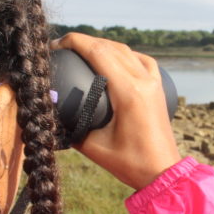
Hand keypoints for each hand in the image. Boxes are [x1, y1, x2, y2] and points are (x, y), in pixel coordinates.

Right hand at [51, 33, 180, 189]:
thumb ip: (70, 128)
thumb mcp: (92, 146)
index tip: (57, 43)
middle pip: (112, 47)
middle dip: (86, 41)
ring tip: (84, 49)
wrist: (163, 172)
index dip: (76, 42)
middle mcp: (144, 81)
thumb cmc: (130, 163)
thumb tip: (50, 112)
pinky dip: (125, 54)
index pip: (99, 53)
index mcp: (128, 92)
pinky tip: (114, 58)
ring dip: (104, 44)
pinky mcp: (159, 88)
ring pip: (127, 50)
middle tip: (64, 46)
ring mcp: (154, 82)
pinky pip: (142, 60)